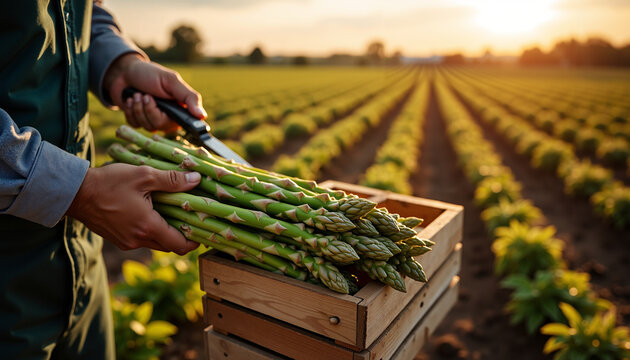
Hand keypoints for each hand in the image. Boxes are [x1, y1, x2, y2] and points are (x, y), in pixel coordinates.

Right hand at [66, 163, 201, 254]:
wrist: (75, 192)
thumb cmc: (109, 182)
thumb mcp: (144, 175)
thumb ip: (172, 180)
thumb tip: (196, 179)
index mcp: (147, 227)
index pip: (179, 245)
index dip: (195, 240)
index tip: (204, 230)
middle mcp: (138, 240)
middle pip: (169, 246)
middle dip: (183, 236)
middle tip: (193, 220)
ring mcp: (126, 242)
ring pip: (156, 243)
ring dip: (166, 233)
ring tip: (175, 214)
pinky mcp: (118, 239)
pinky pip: (142, 239)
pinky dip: (152, 231)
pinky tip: (155, 214)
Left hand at [103, 53, 206, 130]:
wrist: (125, 71)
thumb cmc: (151, 74)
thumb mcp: (171, 81)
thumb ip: (188, 97)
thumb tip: (203, 116)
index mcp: (180, 108)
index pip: (185, 124)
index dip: (177, 120)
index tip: (168, 112)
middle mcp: (168, 117)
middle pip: (161, 125)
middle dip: (150, 109)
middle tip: (146, 95)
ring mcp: (153, 120)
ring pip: (147, 127)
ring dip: (138, 108)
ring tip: (136, 94)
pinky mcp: (138, 122)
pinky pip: (135, 126)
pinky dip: (130, 111)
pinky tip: (130, 100)